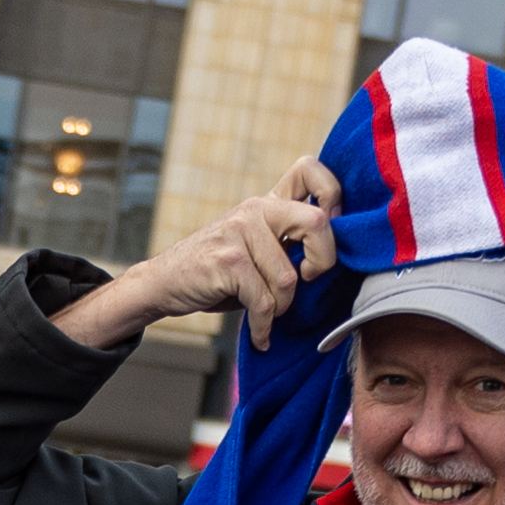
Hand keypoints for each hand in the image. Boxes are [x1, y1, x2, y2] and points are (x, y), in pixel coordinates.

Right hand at [57, 156, 342, 351]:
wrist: (165, 282)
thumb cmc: (220, 272)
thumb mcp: (257, 246)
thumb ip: (290, 240)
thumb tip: (338, 255)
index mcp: (269, 202)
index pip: (311, 168)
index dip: (334, 195)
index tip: (328, 234)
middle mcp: (256, 209)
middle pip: (318, 222)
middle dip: (322, 262)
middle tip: (307, 280)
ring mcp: (240, 231)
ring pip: (289, 278)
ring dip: (281, 307)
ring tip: (267, 314)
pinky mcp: (228, 260)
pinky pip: (264, 301)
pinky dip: (264, 326)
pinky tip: (260, 336)